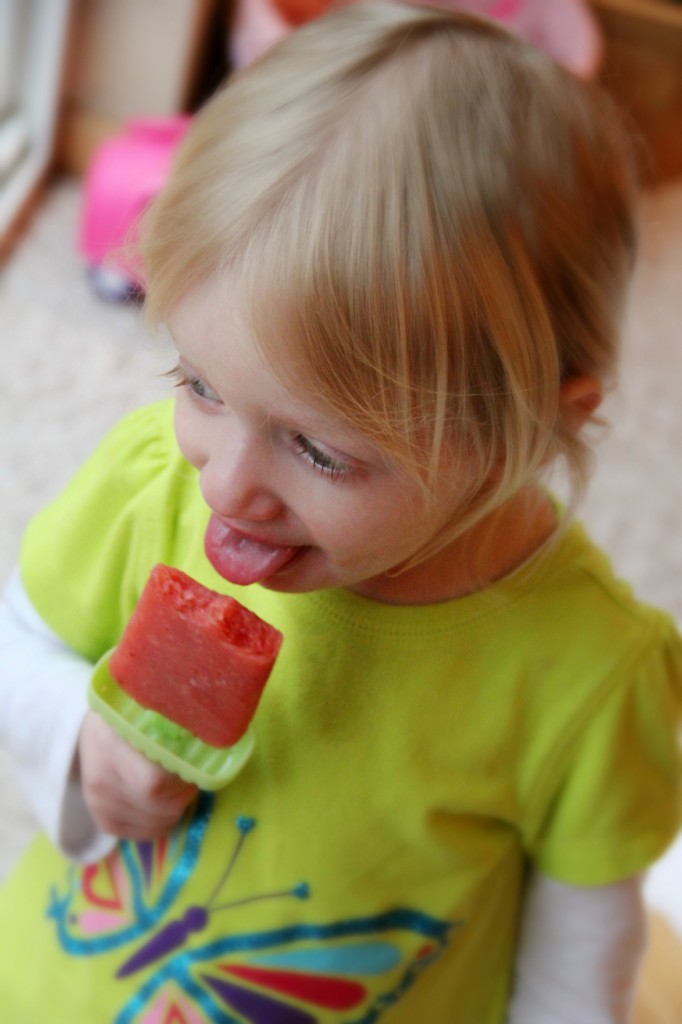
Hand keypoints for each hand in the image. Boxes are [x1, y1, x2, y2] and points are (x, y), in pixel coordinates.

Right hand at [77, 711, 198, 839]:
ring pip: (158, 824)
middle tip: (188, 775)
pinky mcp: (103, 820)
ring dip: (177, 808)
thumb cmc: (132, 717)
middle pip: (160, 806)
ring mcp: (99, 802)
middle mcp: (101, 778)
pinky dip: (164, 821)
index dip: (184, 778)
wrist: (96, 732)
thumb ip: (175, 723)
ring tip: (175, 785)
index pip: (155, 782)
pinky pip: (147, 834)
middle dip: (185, 794)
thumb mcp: (150, 709)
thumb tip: (214, 739)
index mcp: (112, 743)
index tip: (194, 763)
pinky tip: (162, 801)